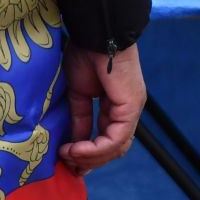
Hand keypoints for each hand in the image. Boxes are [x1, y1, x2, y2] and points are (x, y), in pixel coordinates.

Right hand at [59, 42, 144, 175]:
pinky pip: (115, 139)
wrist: (95, 34)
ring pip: (116, 148)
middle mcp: (127, 110)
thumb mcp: (77, 94)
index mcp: (116, 106)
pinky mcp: (130, 108)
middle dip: (90, 160)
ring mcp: (131, 110)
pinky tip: (75, 149)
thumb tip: (72, 144)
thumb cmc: (85, 54)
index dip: (89, 154)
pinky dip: (94, 149)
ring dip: (90, 157)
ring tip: (68, 156)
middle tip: (68, 165)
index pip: (108, 139)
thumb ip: (78, 119)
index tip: (68, 160)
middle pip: (114, 148)